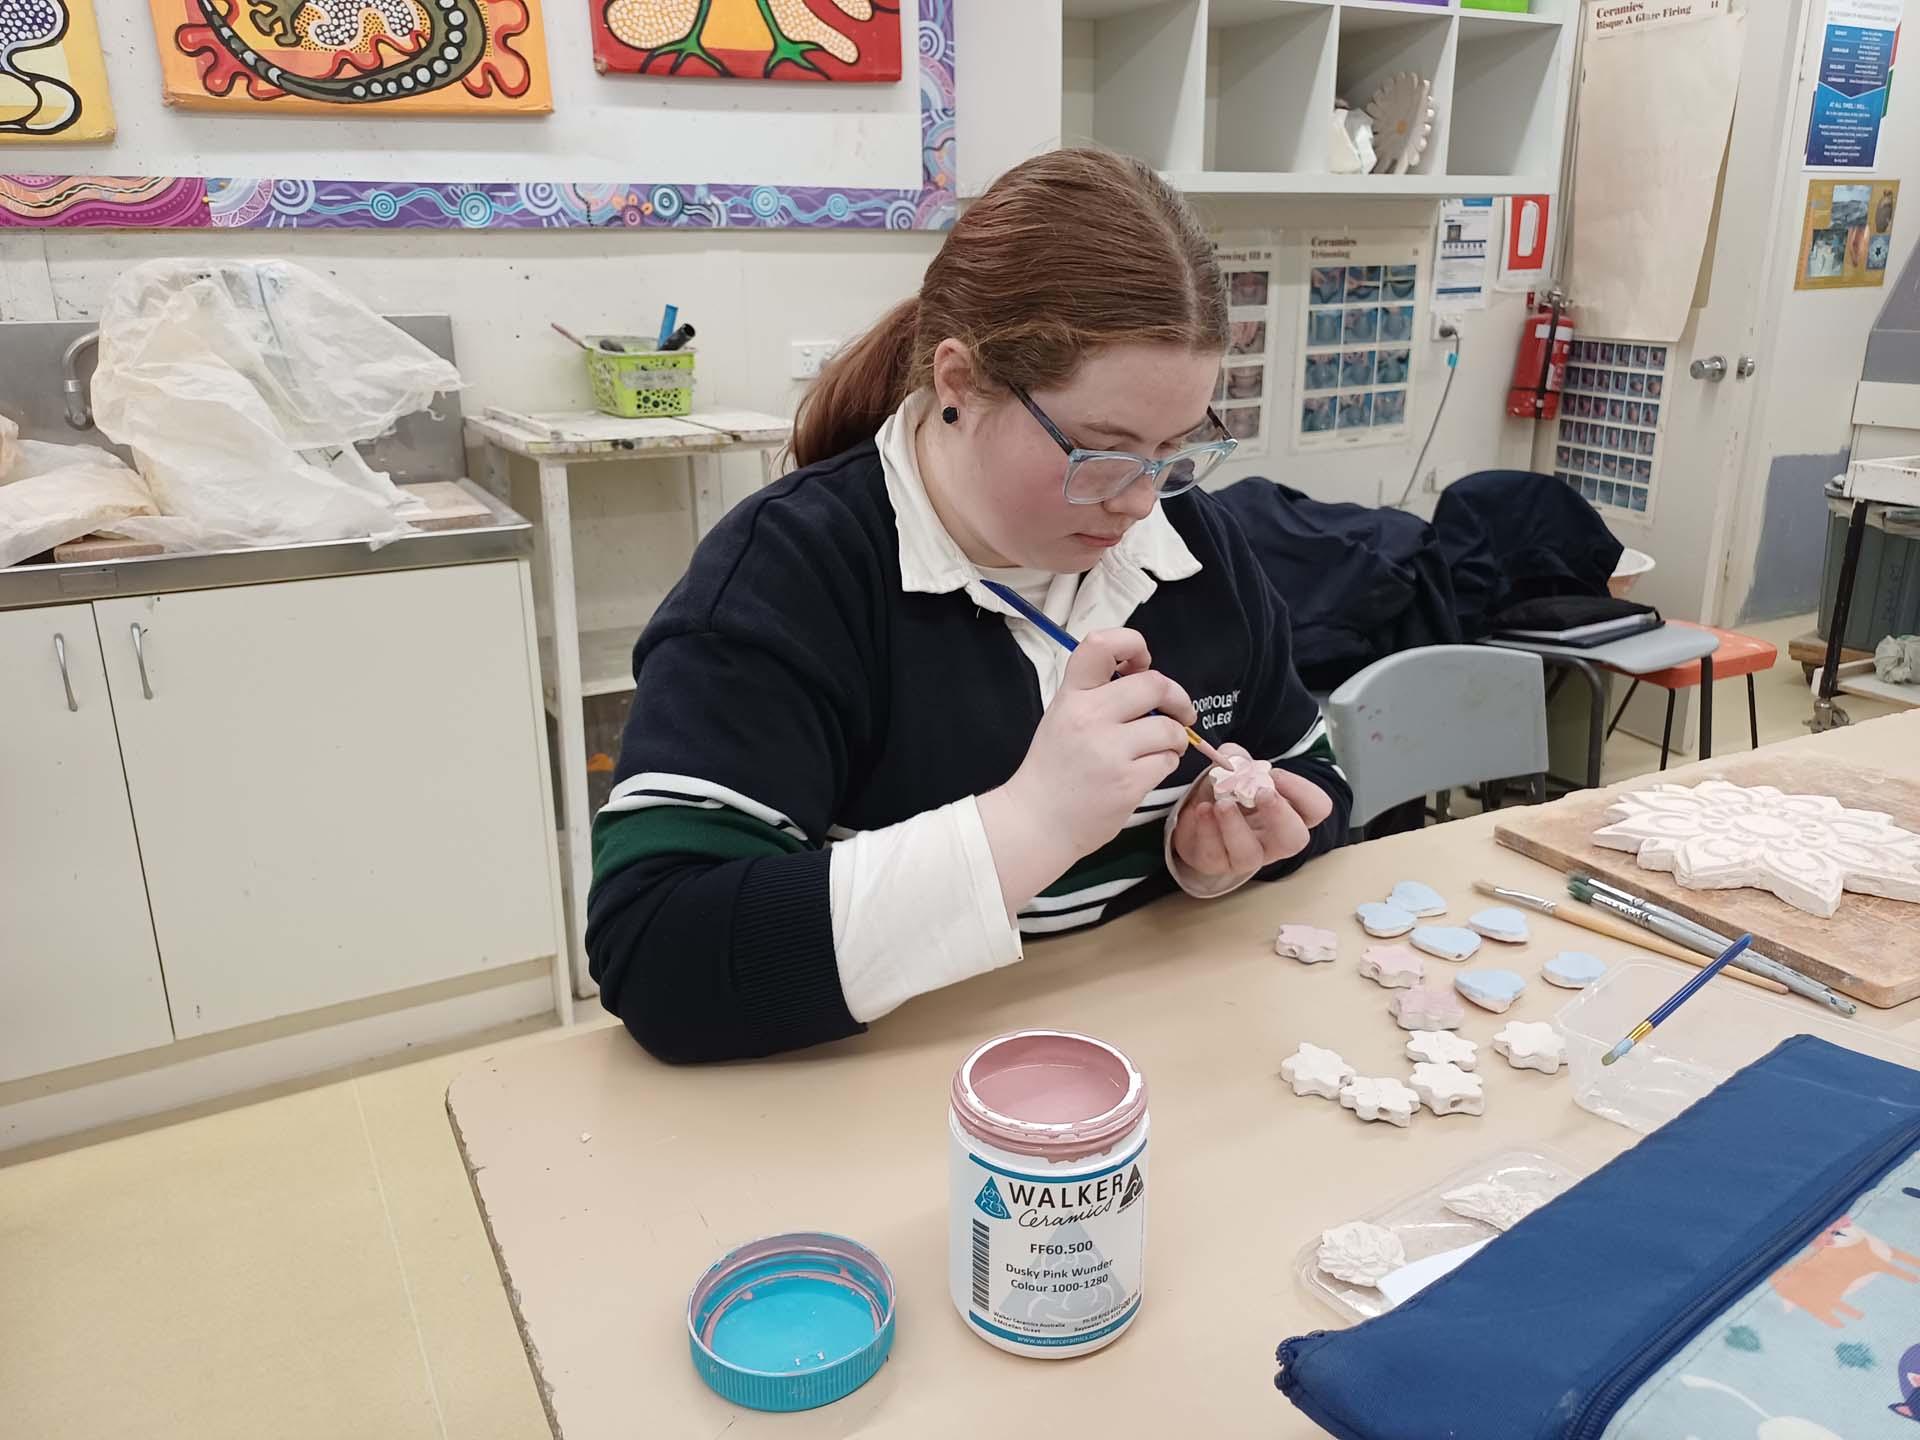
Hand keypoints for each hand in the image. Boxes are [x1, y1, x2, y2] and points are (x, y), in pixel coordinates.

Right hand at [978, 628, 1193, 911]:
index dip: (1133, 644)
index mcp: (1072, 696)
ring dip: (1174, 738)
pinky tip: (1146, 771)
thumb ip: (1097, 692)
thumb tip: (1144, 672)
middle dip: (1177, 698)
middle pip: (1154, 684)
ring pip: (1169, 728)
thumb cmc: (1054, 767)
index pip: (1101, 644)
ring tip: (1159, 749)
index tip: (1142, 663)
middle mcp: (1089, 717)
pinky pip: (1167, 760)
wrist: (1037, 822)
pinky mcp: (1127, 783)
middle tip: (1179, 712)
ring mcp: (1109, 751)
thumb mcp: (1063, 716)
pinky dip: (1165, 764)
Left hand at [1171, 743, 1333, 880]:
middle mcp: (1274, 839)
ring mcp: (1246, 856)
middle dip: (1279, 815)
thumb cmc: (1229, 790)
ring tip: (1221, 803)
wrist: (1198, 813)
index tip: (1276, 774)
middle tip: (1262, 793)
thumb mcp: (1235, 768)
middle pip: (1295, 839)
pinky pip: (1213, 854)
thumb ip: (1236, 758)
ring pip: (1250, 855)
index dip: (1303, 791)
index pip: (1317, 808)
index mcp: (1290, 812)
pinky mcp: (1215, 863)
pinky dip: (1206, 829)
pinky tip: (1201, 809)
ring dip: (1234, 826)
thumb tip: (1232, 758)